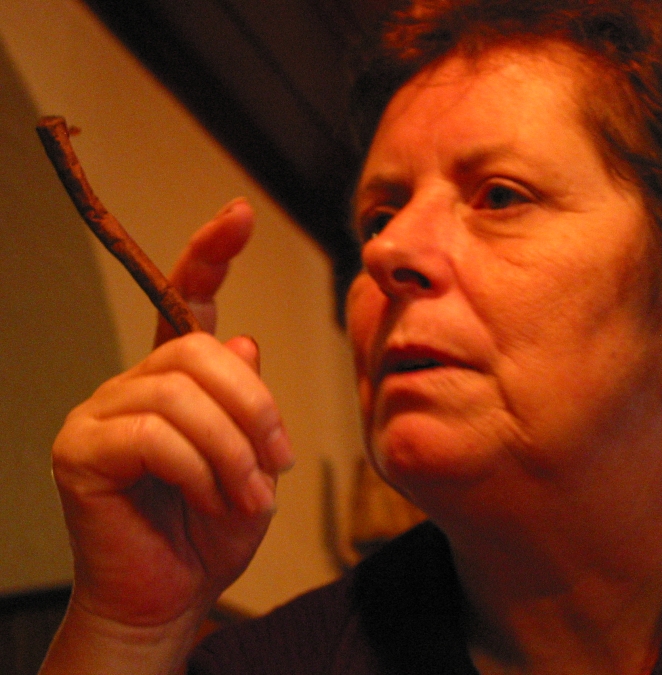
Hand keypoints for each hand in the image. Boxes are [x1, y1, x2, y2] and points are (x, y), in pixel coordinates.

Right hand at [43, 200, 292, 672]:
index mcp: (176, 379)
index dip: (209, 254)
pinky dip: (201, 469)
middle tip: (279, 461)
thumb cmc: (213, 528)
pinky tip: (213, 500)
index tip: (238, 214)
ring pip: (181, 394)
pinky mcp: (81, 450)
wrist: (173, 595)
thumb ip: (246, 401)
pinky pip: (154, 435)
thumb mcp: (254, 460)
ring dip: (233, 449)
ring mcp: (100, 413)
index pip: (184, 301)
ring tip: (250, 495)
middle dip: (254, 406)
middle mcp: (133, 385)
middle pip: (197, 351)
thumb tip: (242, 338)